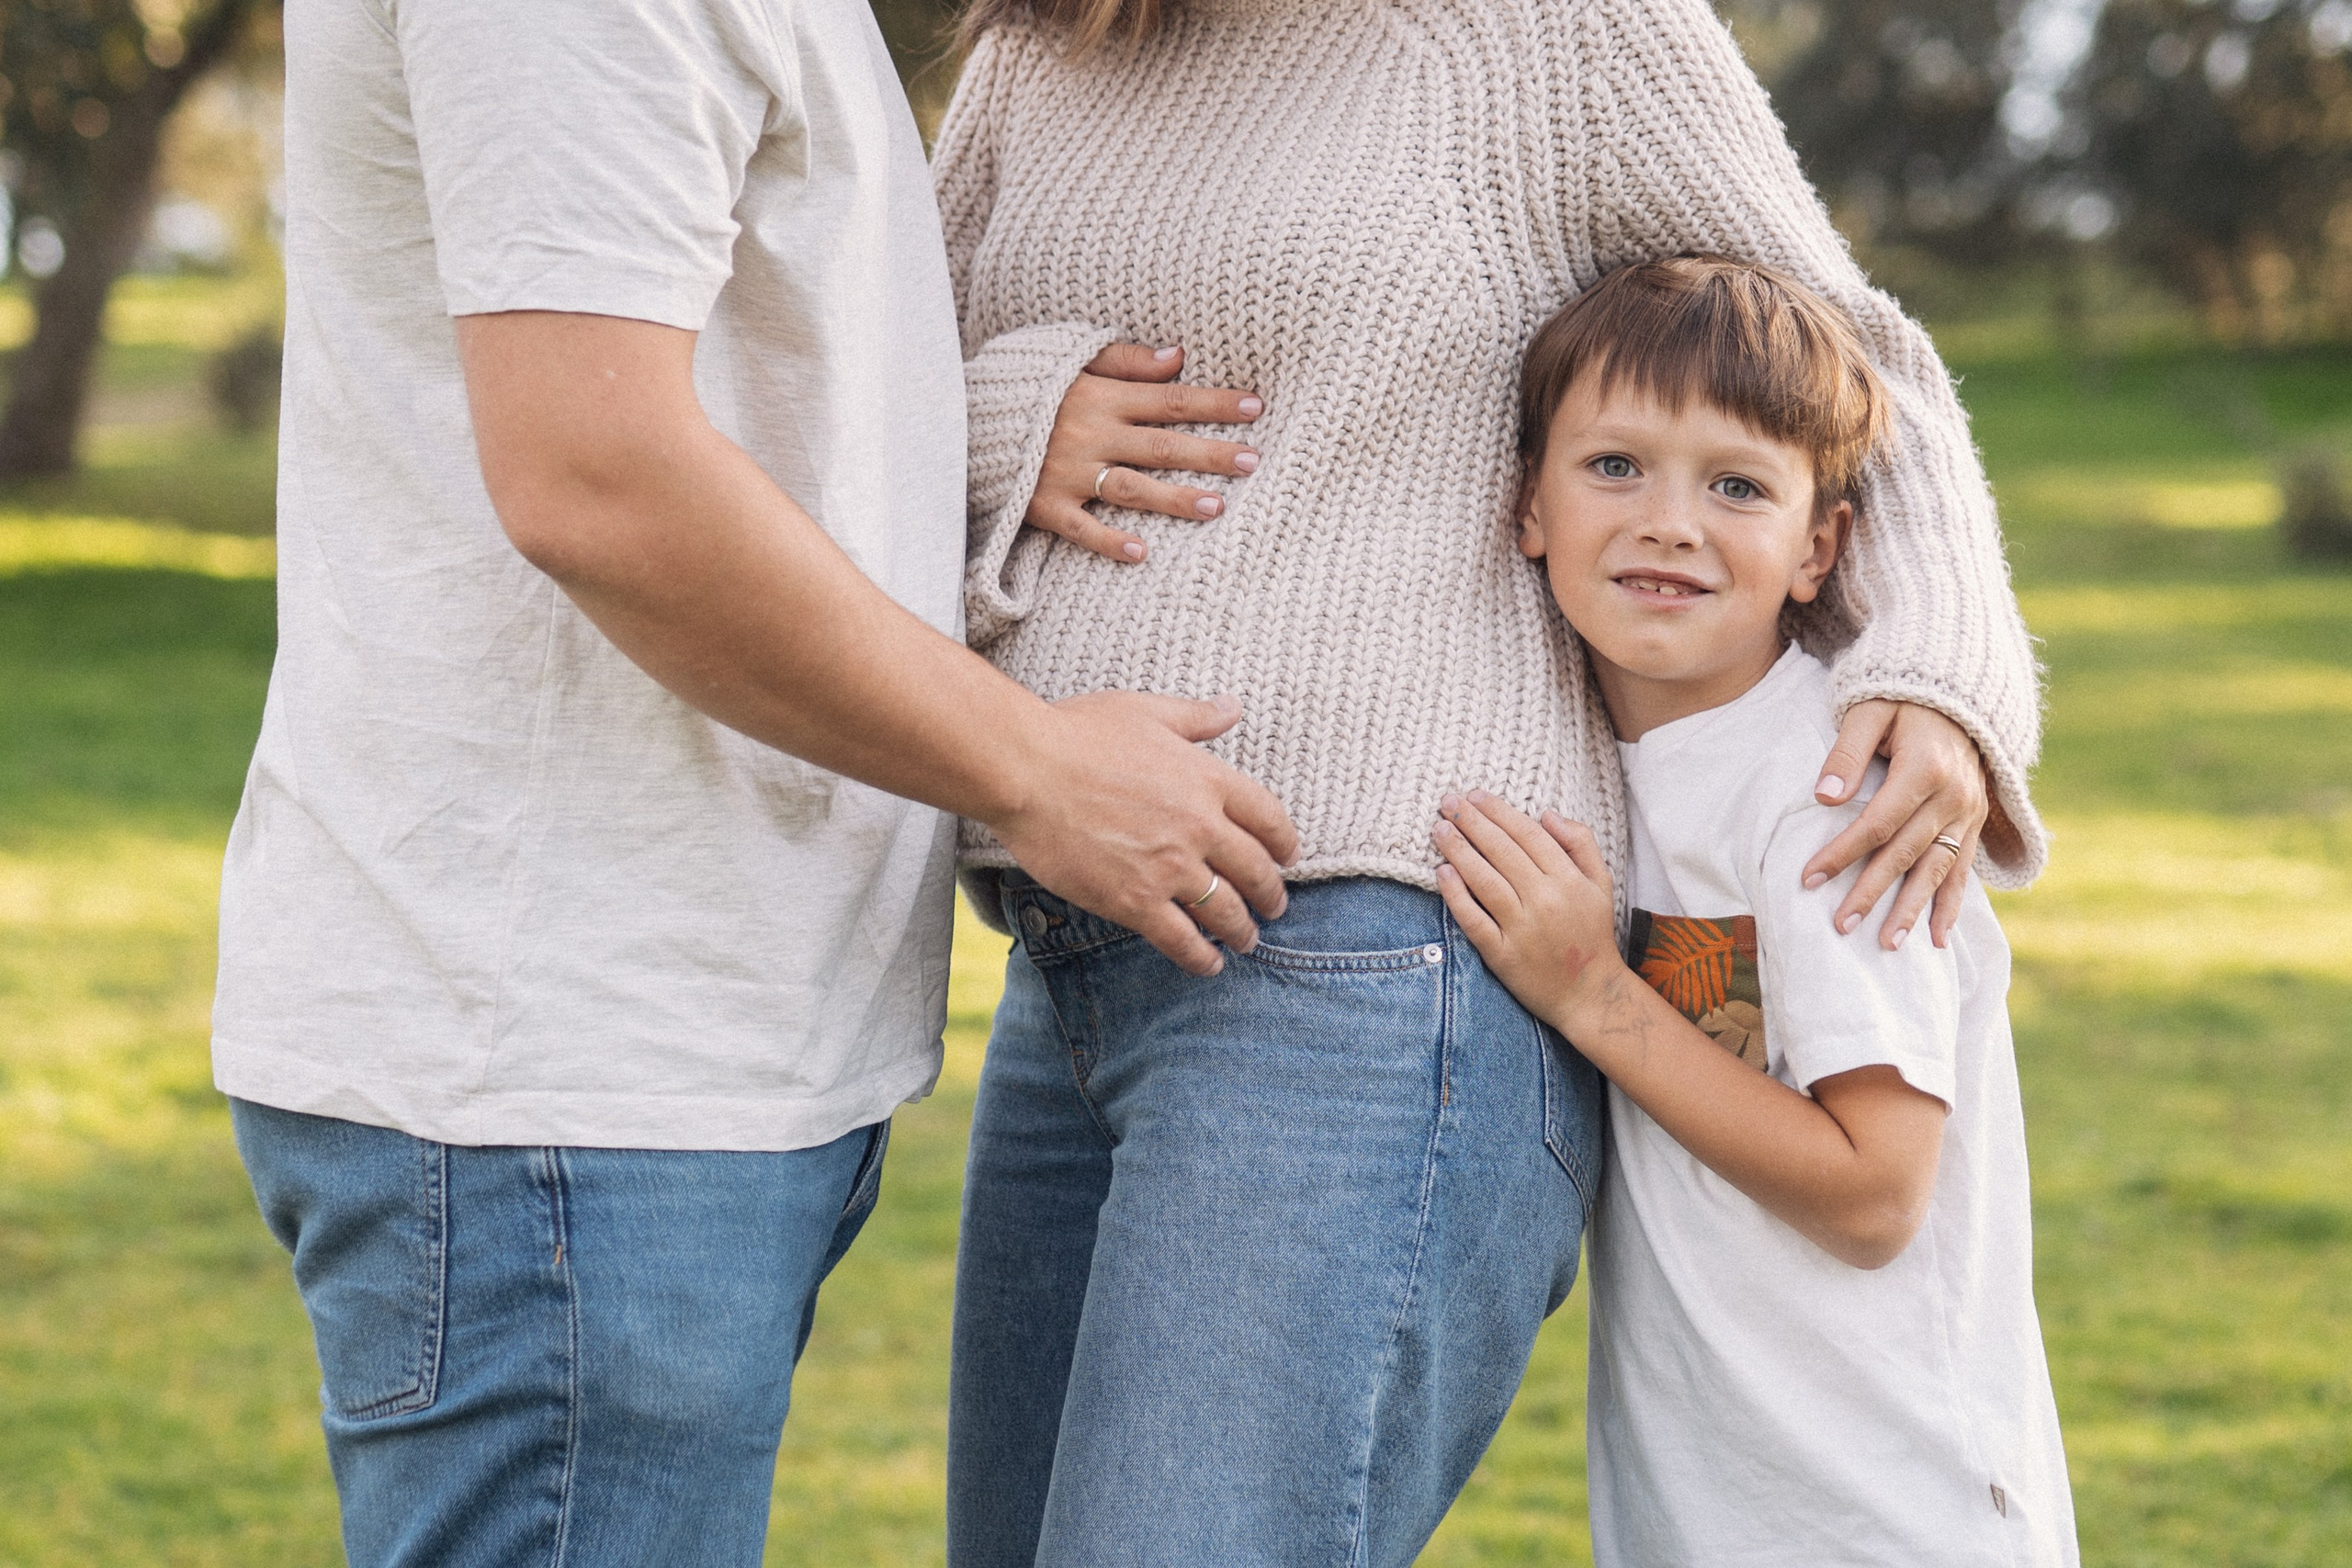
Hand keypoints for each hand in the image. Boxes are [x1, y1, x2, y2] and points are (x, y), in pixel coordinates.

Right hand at [987, 690, 1299, 976]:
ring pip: (1226, 911)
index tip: (1287, 857)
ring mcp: (1169, 868)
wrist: (1025, 770)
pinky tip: (1209, 964)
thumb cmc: (1077, 733)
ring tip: (1246, 940)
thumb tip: (1232, 708)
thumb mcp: (1145, 711)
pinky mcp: (1134, 901)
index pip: (1268, 818)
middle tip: (1274, 907)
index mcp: (1207, 778)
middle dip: (1271, 895)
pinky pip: (1182, 939)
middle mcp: (1199, 826)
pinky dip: (1201, 958)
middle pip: (1255, 871)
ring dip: (1243, 931)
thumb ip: (1194, 717)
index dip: (1284, 843)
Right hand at [1026, 344, 1264, 562]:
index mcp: (1101, 395)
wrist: (957, 414)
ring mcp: (1068, 473)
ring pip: (1130, 488)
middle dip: (1209, 453)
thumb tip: (1178, 357)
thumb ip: (1125, 360)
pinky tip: (1141, 553)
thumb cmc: (1024, 384)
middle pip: (1161, 445)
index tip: (1257, 407)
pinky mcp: (1043, 504)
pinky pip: (1080, 527)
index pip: (1171, 399)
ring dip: (1173, 498)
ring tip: (1215, 507)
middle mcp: (1091, 434)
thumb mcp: (1071, 357)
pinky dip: (1108, 541)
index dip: (1215, 403)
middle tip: (1252, 462)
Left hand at [1429, 791, 1622, 1029]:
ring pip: (1485, 880)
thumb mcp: (1600, 883)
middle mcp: (1545, 900)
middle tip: (1447, 802)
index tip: (1474, 796)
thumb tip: (1546, 814)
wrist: (1590, 994)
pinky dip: (1456, 895)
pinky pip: (1474, 919)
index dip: (1498, 811)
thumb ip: (1580, 843)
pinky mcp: (1503, 955)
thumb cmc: (1592, 932)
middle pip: (1502, 851)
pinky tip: (1441, 872)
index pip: (1527, 834)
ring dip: (1459, 850)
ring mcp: (1522, 928)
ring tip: (1439, 828)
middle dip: (1471, 822)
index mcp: (1568, 879)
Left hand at [1803, 701, 1989, 950]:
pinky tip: (1939, 938)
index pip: (1877, 823)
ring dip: (1912, 909)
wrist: (1959, 691)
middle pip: (1906, 853)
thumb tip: (1823, 798)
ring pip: (1938, 869)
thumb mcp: (1868, 711)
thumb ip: (1846, 754)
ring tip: (1887, 945)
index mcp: (1924, 768)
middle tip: (1840, 925)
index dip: (1842, 853)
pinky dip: (1952, 904)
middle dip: (1872, 892)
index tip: (1810, 879)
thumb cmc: (1902, 699)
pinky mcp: (1975, 821)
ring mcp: (1969, 811)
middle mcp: (1953, 795)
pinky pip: (1964, 869)